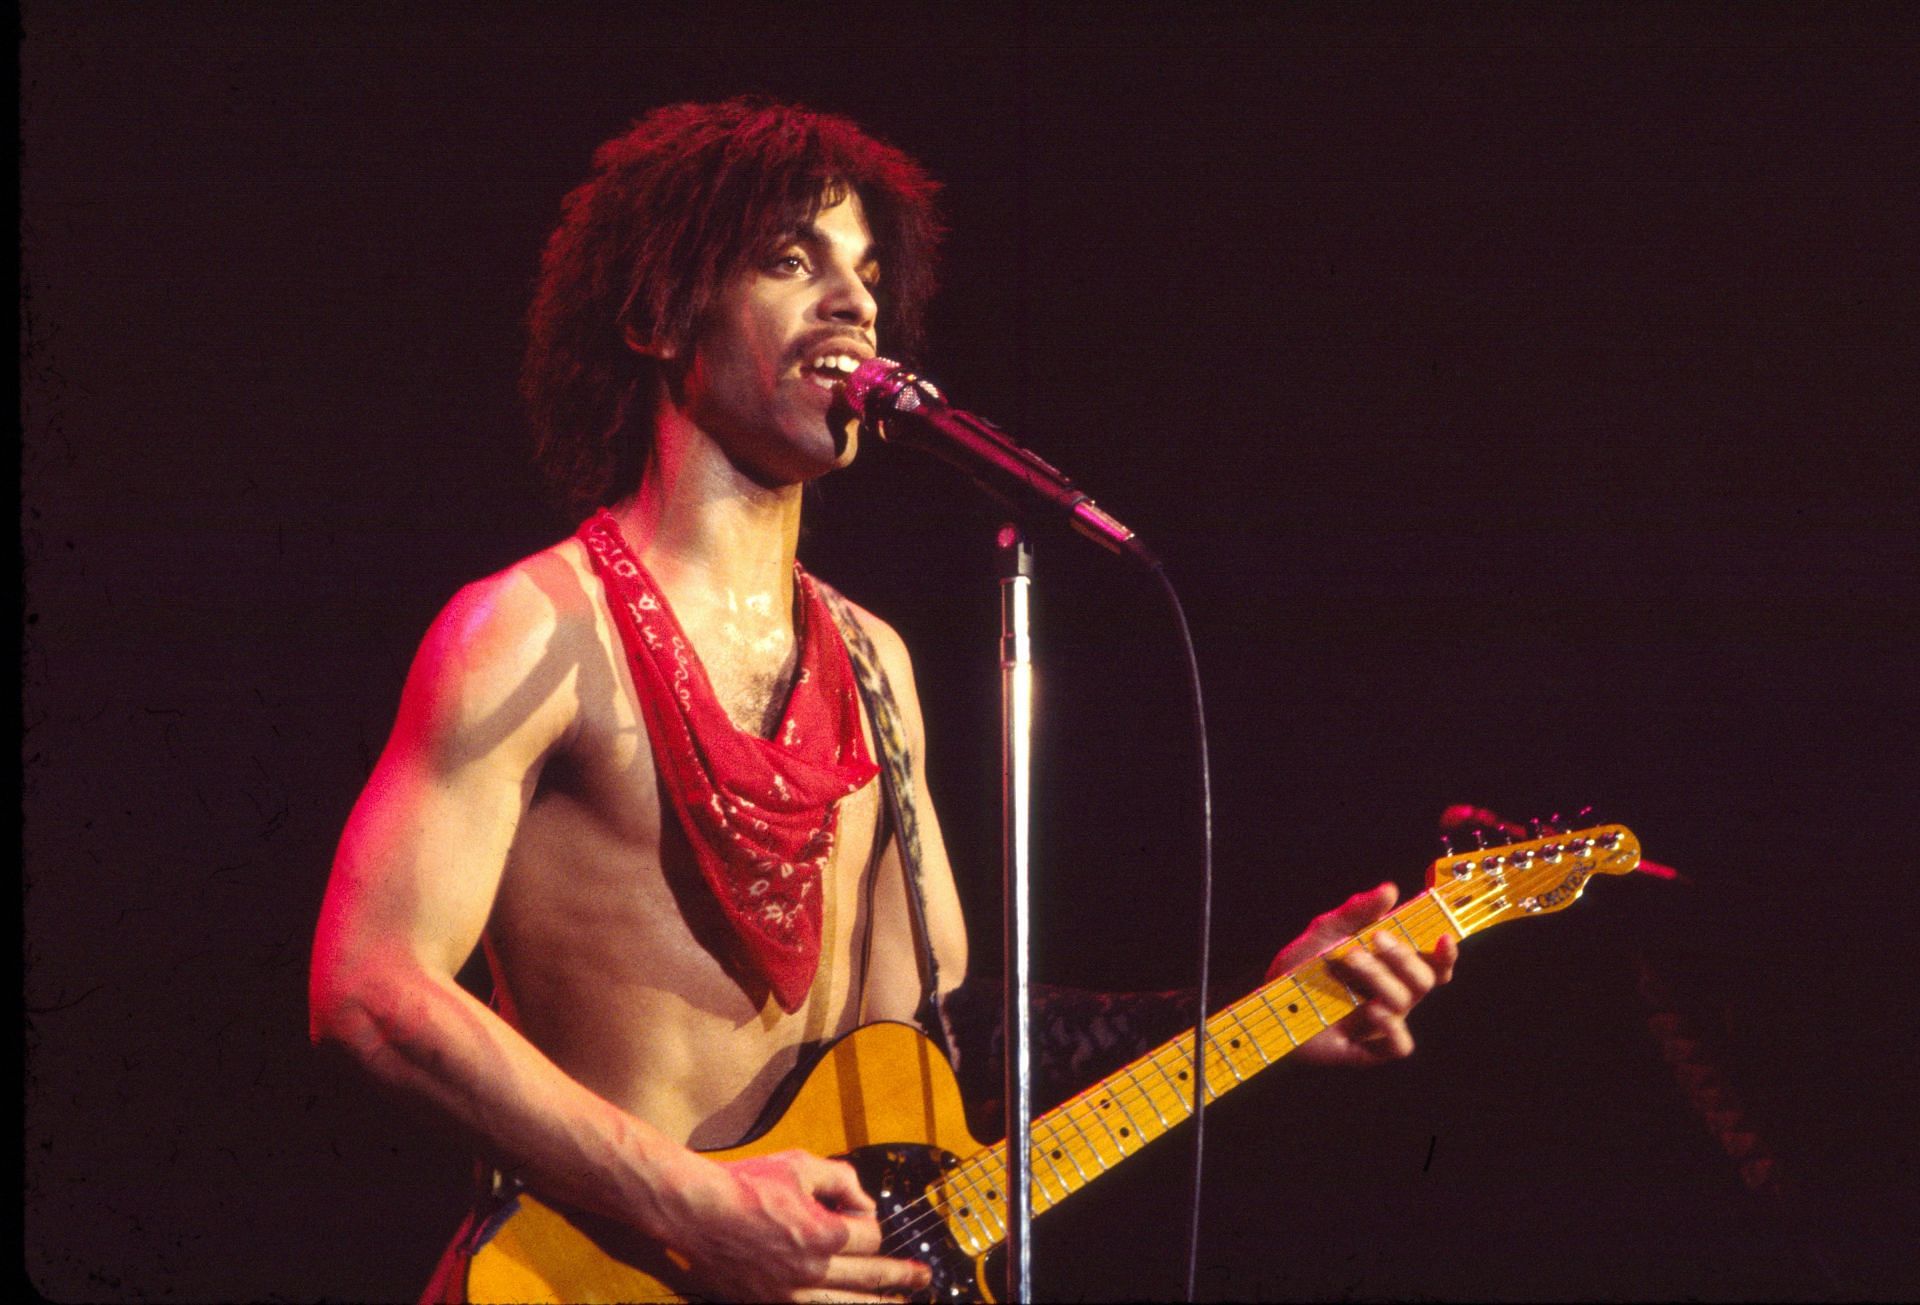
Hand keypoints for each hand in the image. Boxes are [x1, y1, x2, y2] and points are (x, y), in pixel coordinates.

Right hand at [655, 1149, 930, 1301]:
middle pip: (870, 1276)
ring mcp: (788, 1293)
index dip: (869, 1213)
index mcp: (824, 1234)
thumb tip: (860, 1196)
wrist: (693, 1212)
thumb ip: (839, 1177)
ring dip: (878, 1304)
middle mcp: (811, 1270)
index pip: (870, 1232)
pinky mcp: (767, 1304)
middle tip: (922, 1276)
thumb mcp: (799, 1165)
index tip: (858, 1206)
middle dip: (901, 1275)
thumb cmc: (744, 1184)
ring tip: (900, 1304)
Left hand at [1265, 882, 1456, 1067]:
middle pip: (1423, 980)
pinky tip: (1371, 1008)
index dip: (1446, 954)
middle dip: (1403, 956)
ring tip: (1350, 961)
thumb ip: (1357, 912)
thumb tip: (1389, 889)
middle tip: (1375, 939)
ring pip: (1405, 1002)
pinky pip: (1400, 1045)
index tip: (1443, 937)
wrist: (1270, 1000)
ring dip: (1381, 977)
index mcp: (1390, 969)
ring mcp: (1382, 1023)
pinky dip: (1392, 1028)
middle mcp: (1392, 995)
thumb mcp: (1326, 932)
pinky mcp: (1368, 1050)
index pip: (1433, 964)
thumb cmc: (1302, 966)